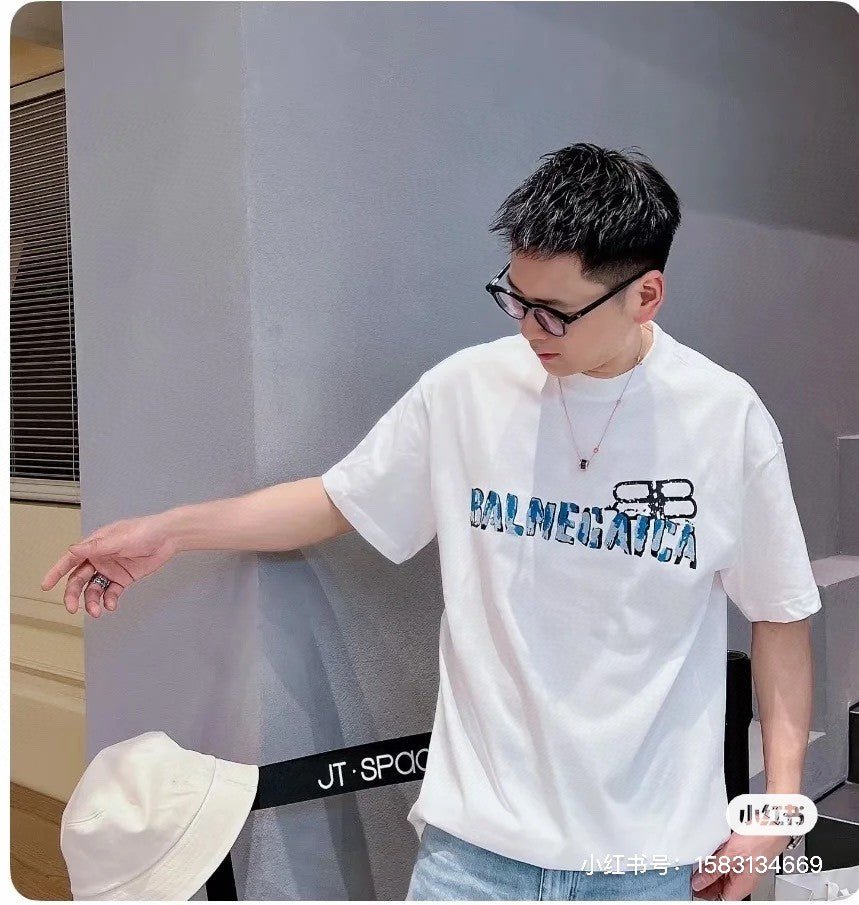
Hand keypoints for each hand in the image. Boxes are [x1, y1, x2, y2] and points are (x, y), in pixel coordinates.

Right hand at [40, 513, 178, 617]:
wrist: (169, 538)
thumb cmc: (144, 532)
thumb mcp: (119, 539)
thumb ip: (96, 547)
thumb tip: (72, 549)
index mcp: (95, 546)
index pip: (70, 560)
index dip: (56, 572)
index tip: (46, 585)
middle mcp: (100, 558)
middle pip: (79, 579)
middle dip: (73, 594)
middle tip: (72, 608)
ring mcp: (111, 569)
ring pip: (94, 588)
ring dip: (92, 601)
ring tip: (96, 611)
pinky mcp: (124, 578)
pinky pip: (111, 592)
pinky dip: (109, 600)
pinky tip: (111, 605)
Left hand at [691, 832, 790, 899]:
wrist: (774, 822)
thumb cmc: (760, 838)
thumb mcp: (731, 855)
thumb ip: (713, 869)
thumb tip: (699, 882)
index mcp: (742, 885)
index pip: (720, 898)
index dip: (705, 893)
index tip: (692, 885)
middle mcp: (744, 879)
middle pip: (720, 886)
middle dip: (706, 881)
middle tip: (691, 872)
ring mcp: (744, 867)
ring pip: (722, 874)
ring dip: (710, 869)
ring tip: (697, 862)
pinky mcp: (742, 856)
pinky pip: (726, 862)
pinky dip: (717, 859)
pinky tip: (709, 853)